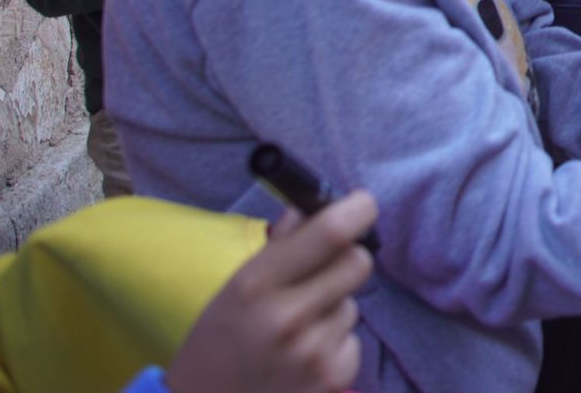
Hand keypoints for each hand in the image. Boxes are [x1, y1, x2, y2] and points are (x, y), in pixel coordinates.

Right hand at [166, 190, 377, 392]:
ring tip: (296, 331)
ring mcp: (312, 353)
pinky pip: (353, 340)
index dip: (357, 210)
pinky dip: (335, 344)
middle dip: (346, 259)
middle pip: (358, 262)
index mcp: (255, 285)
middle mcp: (286, 318)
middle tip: (322, 273)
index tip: (361, 205)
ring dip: (333, 308)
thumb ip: (281, 244)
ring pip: (353, 304)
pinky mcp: (333, 380)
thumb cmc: (219, 343)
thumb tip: (318, 205)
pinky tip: (302, 359)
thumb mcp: (235, 288)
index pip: (331, 232)